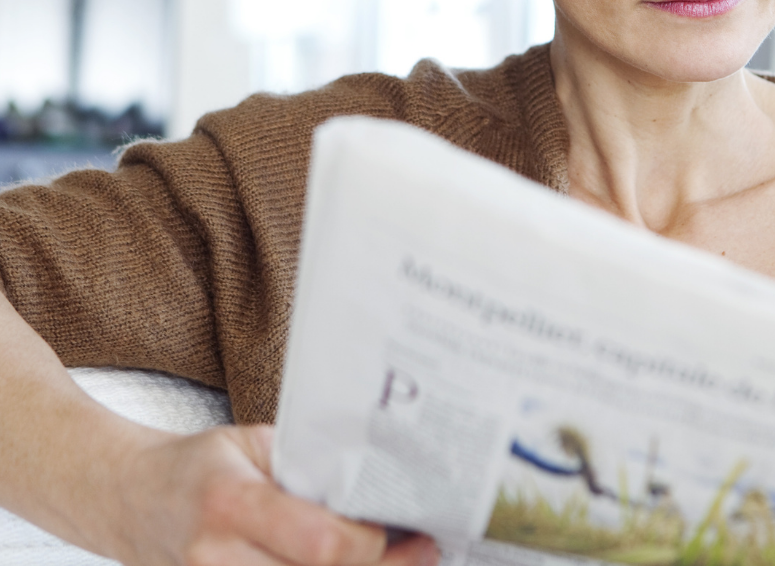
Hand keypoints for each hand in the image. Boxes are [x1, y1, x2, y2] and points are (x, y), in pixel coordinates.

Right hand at [109, 423, 439, 565]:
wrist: (129, 499)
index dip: (372, 544)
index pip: (321, 544)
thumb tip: (378, 484)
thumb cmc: (199, 467)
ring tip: (394, 561)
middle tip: (421, 549)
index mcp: (232, 504)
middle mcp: (216, 559)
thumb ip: (309, 466)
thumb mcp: (255, 444)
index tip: (402, 526)